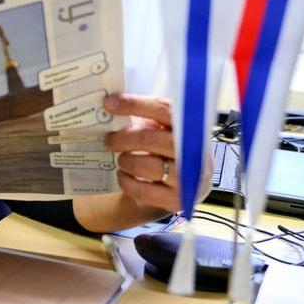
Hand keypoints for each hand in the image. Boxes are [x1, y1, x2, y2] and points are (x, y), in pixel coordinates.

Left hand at [103, 91, 179, 215]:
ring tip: (123, 160)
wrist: (187, 184)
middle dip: (123, 139)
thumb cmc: (169, 149)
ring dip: (125, 161)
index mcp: (191, 126)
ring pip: (144, 166)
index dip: (135, 104)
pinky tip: (125, 176)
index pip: (163, 109)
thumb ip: (147, 118)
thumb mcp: (165, 129)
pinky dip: (126, 182)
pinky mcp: (177, 199)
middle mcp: (194, 151)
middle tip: (110, 140)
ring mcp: (187, 177)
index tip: (109, 103)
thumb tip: (112, 105)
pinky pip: (142, 191)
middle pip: (150, 139)